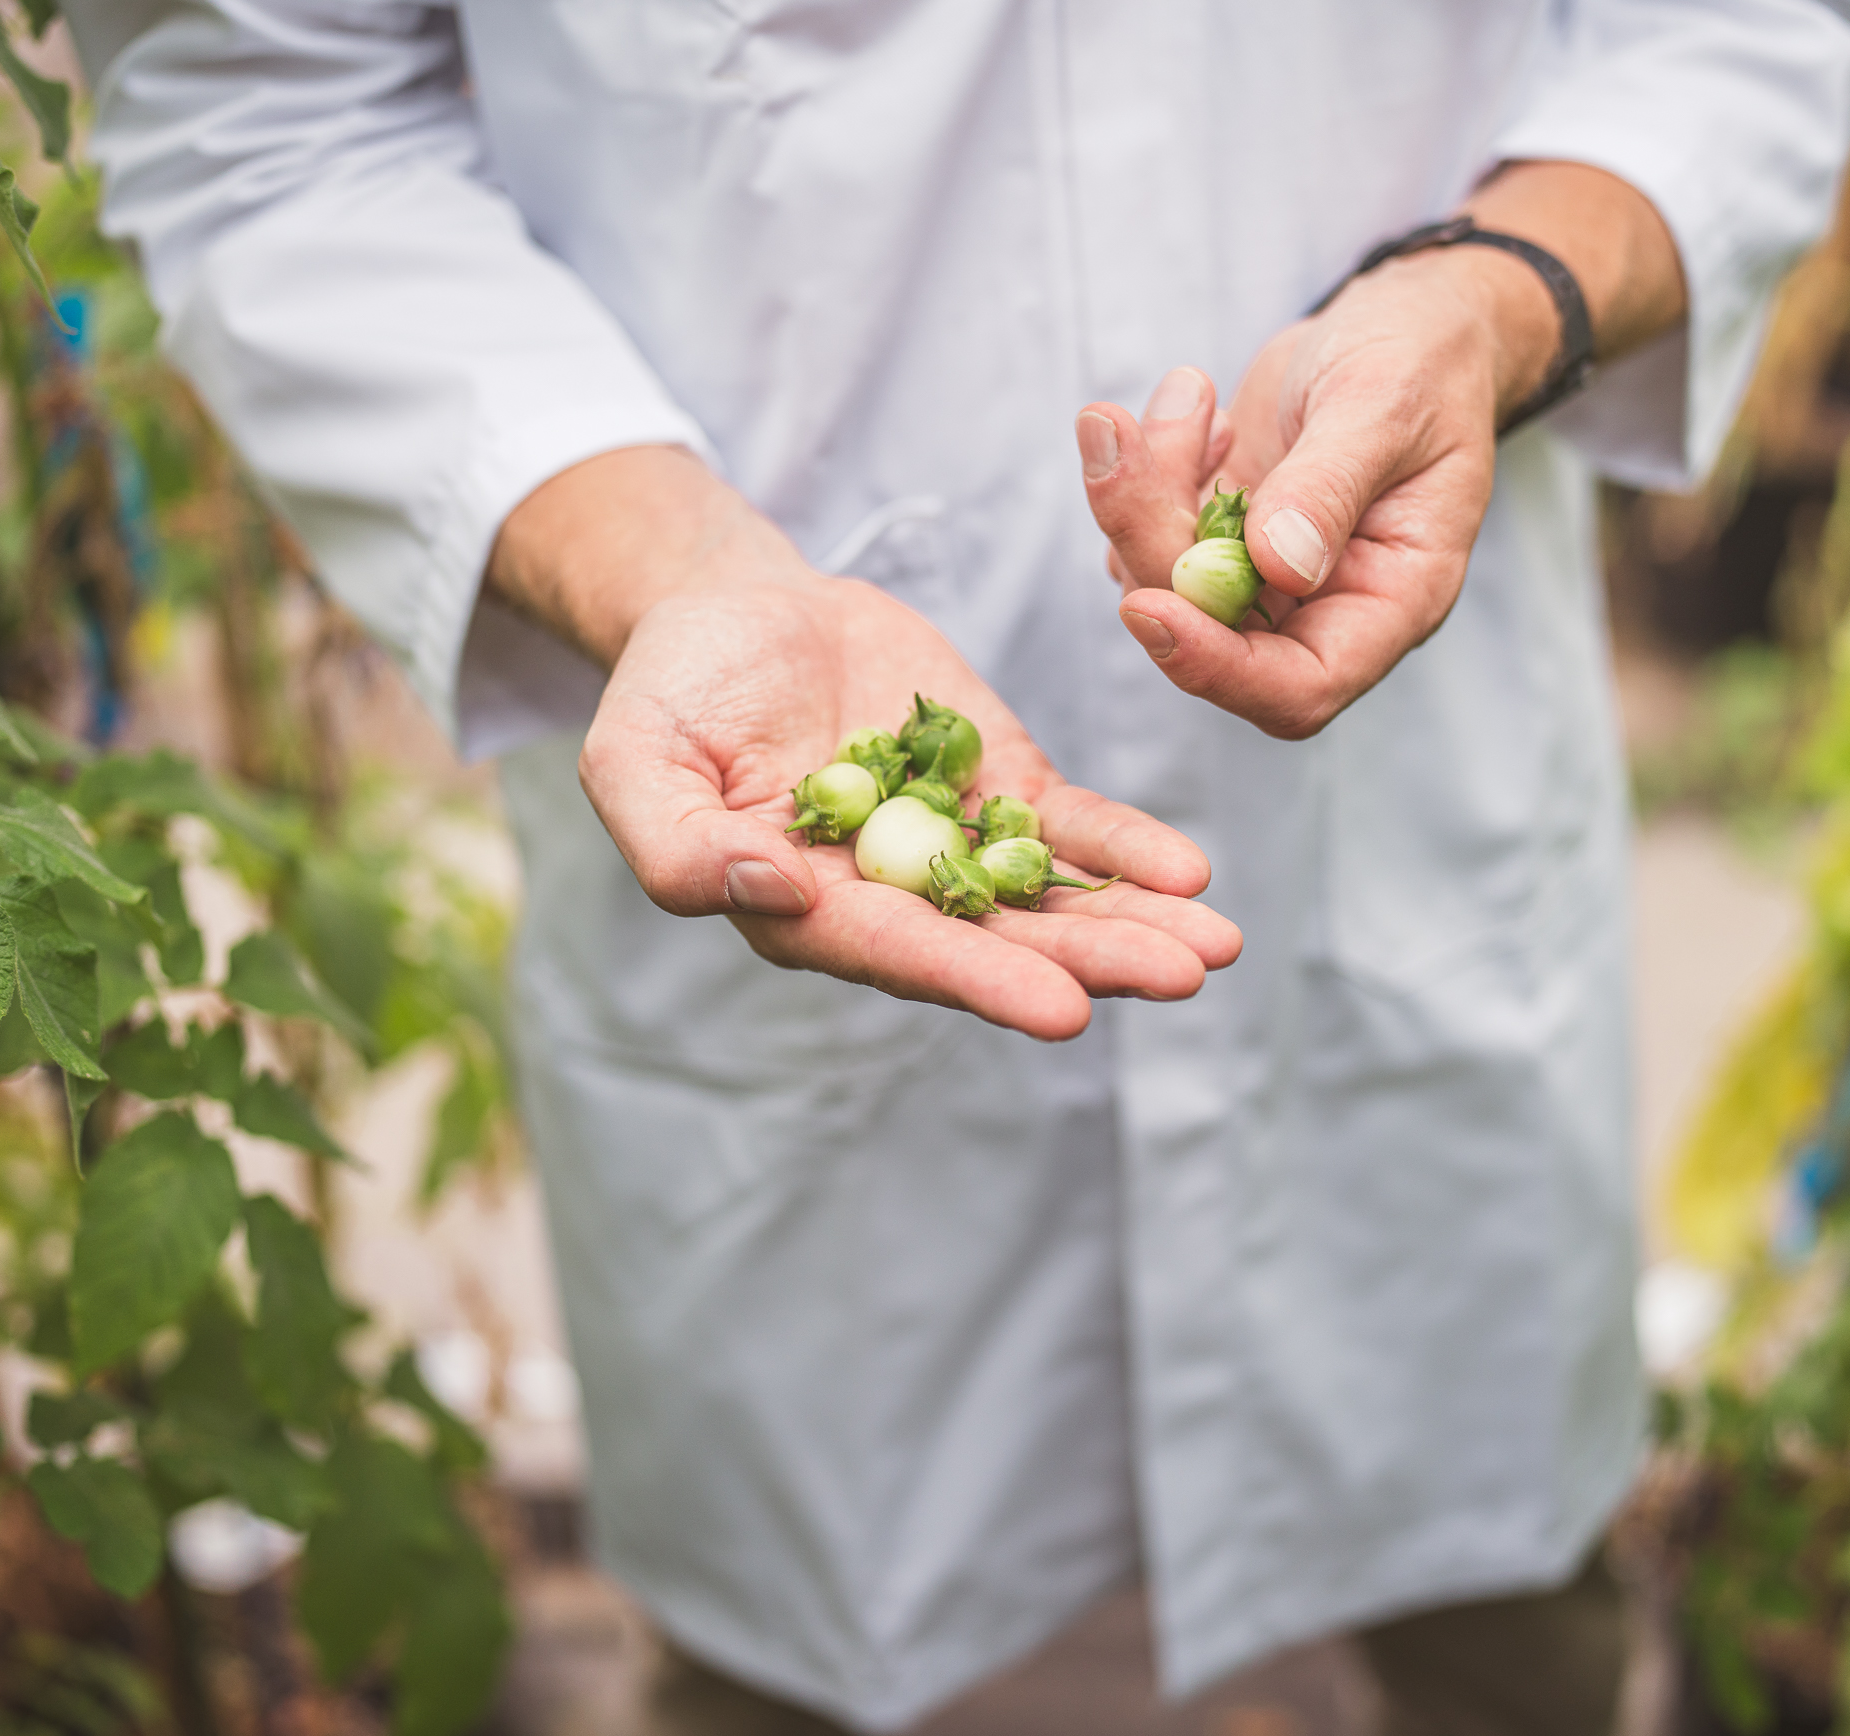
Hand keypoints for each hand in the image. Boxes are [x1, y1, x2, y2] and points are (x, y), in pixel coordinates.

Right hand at [497, 448, 1240, 1041]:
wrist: (733, 611)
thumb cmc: (667, 694)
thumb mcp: (634, 764)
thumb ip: (680, 847)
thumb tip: (772, 891)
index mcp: (803, 912)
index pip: (901, 954)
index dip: (980, 979)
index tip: (1062, 1010)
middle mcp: (890, 898)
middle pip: (1001, 941)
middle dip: (1092, 962)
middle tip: (1178, 977)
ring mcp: (950, 842)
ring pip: (1049, 897)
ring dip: (1132, 925)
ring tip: (1214, 947)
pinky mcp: (994, 782)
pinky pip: (1067, 826)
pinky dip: (1126, 849)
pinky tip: (1189, 874)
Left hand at [1078, 269, 1512, 739]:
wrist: (1407, 323)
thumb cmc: (1424, 363)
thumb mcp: (1386, 406)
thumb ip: (1329, 485)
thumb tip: (1276, 566)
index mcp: (1392, 601)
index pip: (1302, 686)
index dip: (1219, 667)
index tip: (1151, 607)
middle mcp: (1324, 606)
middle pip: (1210, 634)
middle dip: (1150, 538)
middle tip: (1115, 436)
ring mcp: (1265, 575)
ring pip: (1165, 580)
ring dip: (1143, 488)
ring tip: (1190, 394)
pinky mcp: (1221, 536)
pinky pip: (1153, 532)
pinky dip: (1150, 467)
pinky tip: (1198, 407)